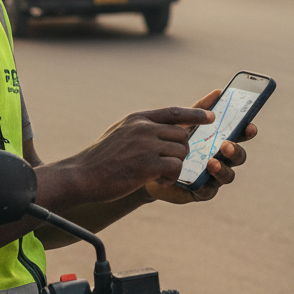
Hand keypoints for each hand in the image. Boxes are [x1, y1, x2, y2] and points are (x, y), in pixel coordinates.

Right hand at [65, 105, 215, 205]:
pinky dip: (171, 178)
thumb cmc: (101, 159)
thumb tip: (163, 130)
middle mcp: (143, 128)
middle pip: (182, 136)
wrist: (82, 175)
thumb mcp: (120, 133)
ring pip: (181, 152)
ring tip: (158, 175)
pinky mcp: (148, 165)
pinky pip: (176, 168)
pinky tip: (156, 181)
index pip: (174, 112)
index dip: (195, 113)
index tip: (211, 115)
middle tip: (167, 165)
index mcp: (138, 119)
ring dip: (175, 166)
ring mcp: (146, 145)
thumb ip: (141, 129)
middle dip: (180, 152)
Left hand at [145, 89, 255, 204]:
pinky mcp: (201, 191)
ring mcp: (213, 177)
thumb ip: (200, 109)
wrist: (149, 164)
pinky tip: (201, 178)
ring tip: (211, 162)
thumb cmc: (172, 141)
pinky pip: (209, 191)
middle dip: (235, 150)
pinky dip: (207, 185)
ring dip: (222, 169)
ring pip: (228, 175)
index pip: (239, 136)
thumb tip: (218, 91)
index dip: (247, 131)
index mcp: (220, 141)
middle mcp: (221, 159)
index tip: (250, 126)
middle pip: (238, 156)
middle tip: (225, 144)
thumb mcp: (185, 123)